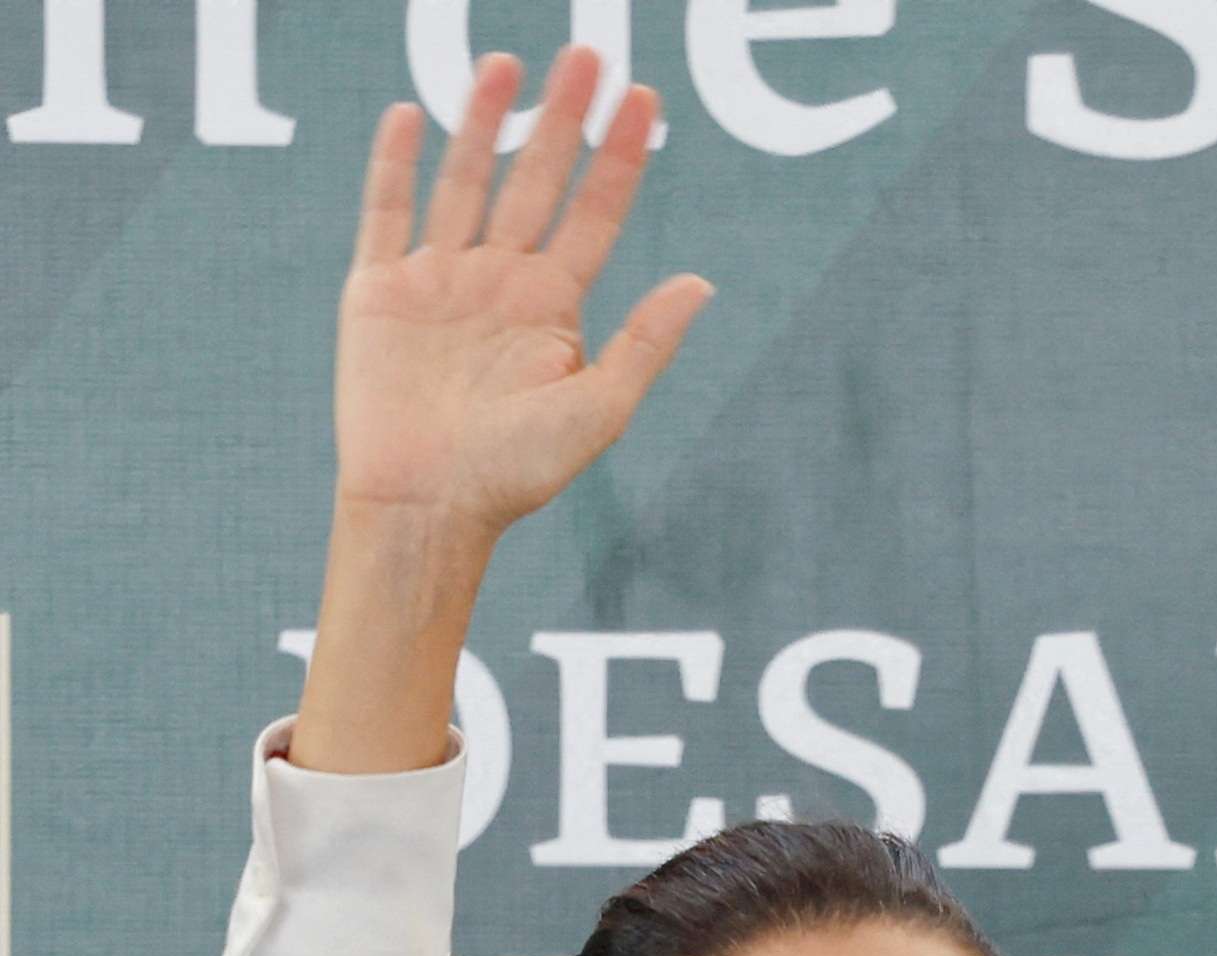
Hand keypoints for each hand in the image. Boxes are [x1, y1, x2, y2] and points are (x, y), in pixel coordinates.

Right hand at [294, 51, 706, 776]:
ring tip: (506, 62)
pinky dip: (396, 164)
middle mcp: (501, 282)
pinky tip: (411, 115)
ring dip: (484, 121)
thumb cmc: (518, 473)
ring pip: (466, 180)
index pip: (597, 214)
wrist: (431, 505)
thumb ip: (646, 342)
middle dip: (562, 119)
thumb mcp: (600, 409)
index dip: (621, 158)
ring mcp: (439, 279)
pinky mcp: (378, 289)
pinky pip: (386, 212)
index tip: (645, 100)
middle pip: (537, 180)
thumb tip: (702, 282)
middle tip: (587, 54)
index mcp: (556, 307)